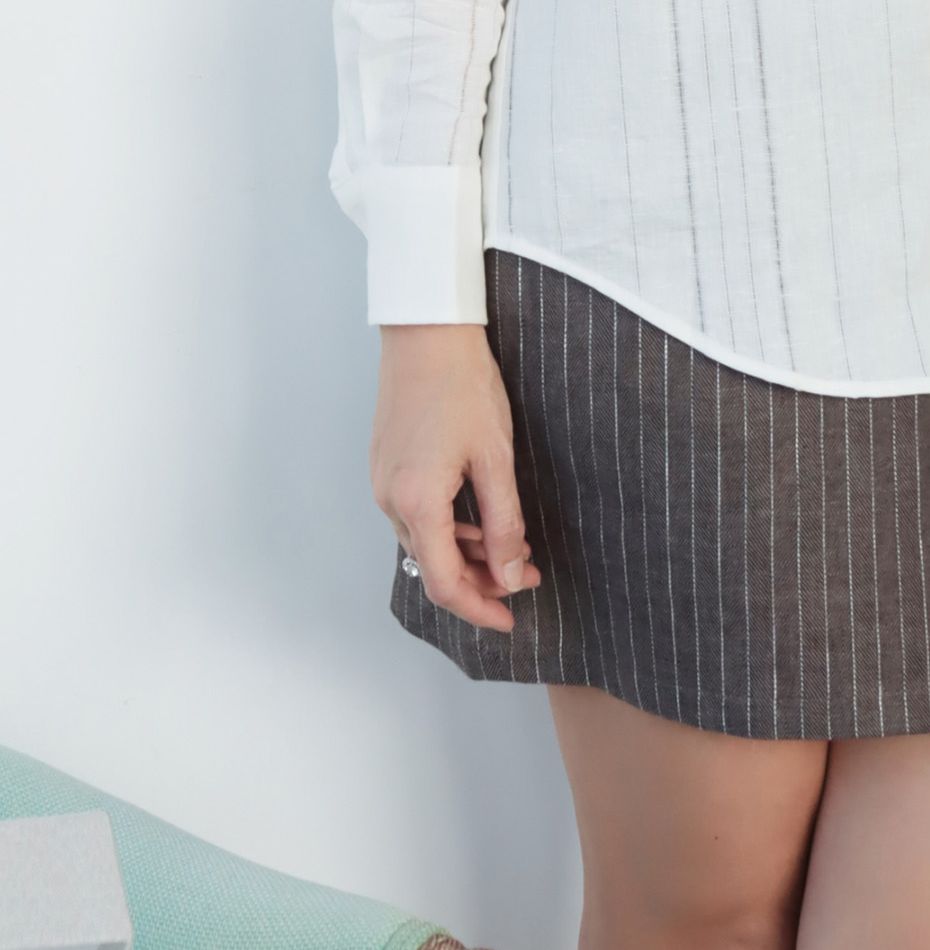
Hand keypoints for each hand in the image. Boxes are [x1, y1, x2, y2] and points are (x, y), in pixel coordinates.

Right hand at [371, 324, 541, 631]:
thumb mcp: (494, 457)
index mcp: (416, 503)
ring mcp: (383, 482)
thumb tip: (507, 574)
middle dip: (481, 579)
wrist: (427, 330)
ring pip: (425, 541)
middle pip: (433, 566)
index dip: (478, 609)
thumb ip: (502, 523)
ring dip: (467, 552)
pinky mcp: (386, 465)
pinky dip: (449, 526)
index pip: (444, 583)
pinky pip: (415, 515)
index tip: (509, 619)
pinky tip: (481, 516)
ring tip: (512, 543)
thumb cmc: (461, 384)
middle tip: (525, 573)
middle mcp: (390, 499)